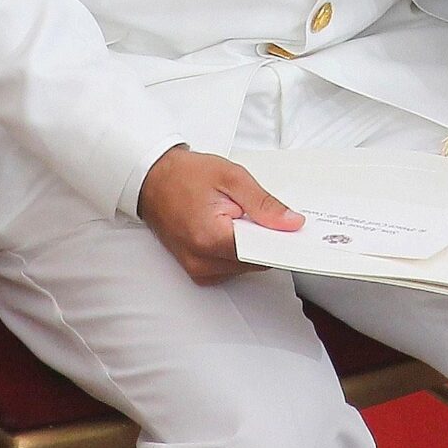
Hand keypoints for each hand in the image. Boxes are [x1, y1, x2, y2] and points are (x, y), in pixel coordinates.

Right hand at [137, 146, 301, 284]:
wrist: (152, 180)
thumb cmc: (185, 176)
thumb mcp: (231, 178)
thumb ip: (264, 203)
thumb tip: (291, 223)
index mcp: (211, 239)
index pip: (262, 253)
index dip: (281, 241)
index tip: (295, 231)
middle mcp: (202, 261)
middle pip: (256, 261)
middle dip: (265, 239)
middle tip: (261, 213)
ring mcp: (198, 269)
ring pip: (245, 266)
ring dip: (250, 245)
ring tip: (238, 217)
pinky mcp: (197, 271)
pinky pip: (230, 267)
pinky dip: (237, 250)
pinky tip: (230, 229)